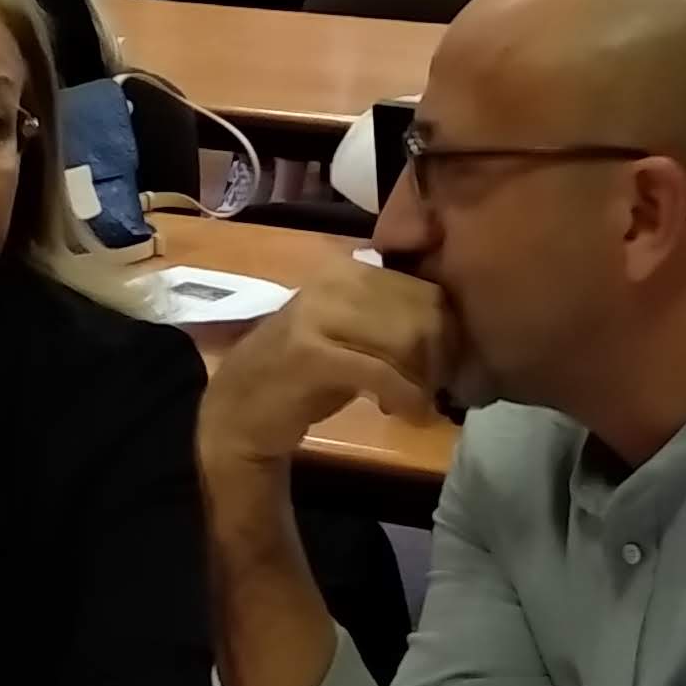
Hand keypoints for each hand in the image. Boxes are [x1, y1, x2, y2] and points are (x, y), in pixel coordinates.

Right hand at [201, 263, 461, 466]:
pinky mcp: (311, 354)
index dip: (447, 331)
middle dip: (441, 357)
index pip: (425, 289)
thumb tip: (450, 332)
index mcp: (346, 270)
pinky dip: (406, 397)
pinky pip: (382, 372)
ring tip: (414, 402)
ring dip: (424, 378)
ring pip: (407, 337)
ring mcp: (318, 315)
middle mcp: (333, 281)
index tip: (445, 367)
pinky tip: (406, 415)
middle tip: (435, 389)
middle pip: (422, 312)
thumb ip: (390, 321)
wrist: (235, 411)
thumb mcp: (346, 335)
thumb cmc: (299, 377)